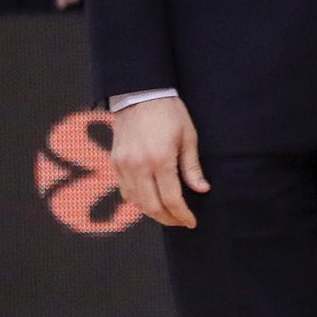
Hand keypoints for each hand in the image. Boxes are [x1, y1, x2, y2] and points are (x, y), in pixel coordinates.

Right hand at [112, 96, 208, 228]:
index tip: (191, 222)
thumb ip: (192, 167)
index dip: (182, 215)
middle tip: (181, 222)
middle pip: (151, 206)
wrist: (140, 94)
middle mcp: (138, 166)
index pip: (171, 199)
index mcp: (160, 160)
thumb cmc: (169, 112)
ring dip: (152, 212)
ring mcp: (123, 165)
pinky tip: (150, 200)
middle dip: (168, 219)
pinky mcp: (114, 162)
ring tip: (168, 213)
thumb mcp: (188, 137)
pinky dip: (137, 200)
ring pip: (135, 201)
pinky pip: (124, 190)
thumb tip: (202, 190)